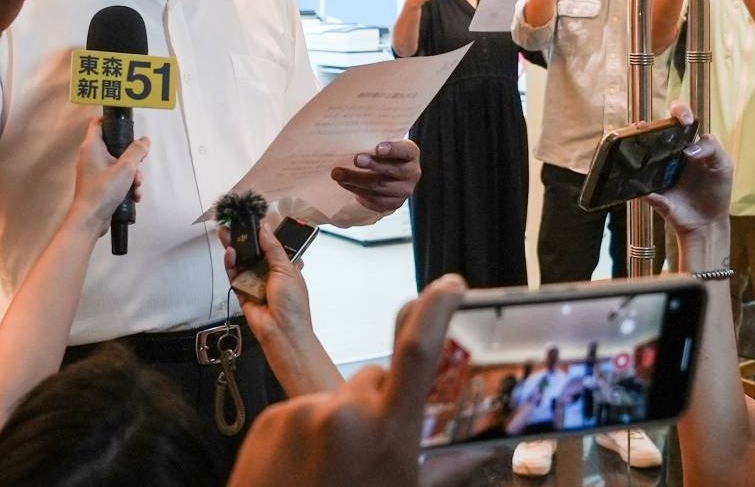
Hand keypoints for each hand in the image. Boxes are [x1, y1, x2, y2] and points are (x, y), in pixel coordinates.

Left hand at [68, 118, 148, 235]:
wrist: (91, 219)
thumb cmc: (102, 192)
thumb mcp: (126, 168)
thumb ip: (137, 151)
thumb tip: (144, 141)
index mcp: (92, 147)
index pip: (99, 123)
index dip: (112, 122)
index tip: (126, 126)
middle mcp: (91, 156)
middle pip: (115, 146)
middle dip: (132, 158)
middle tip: (137, 165)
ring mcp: (95, 171)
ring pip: (119, 164)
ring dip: (132, 175)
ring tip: (136, 185)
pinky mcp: (99, 184)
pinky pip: (117, 178)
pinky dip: (127, 185)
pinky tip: (134, 195)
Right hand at [220, 222, 312, 345]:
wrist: (282, 332)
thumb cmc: (293, 304)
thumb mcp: (286, 269)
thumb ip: (273, 248)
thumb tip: (264, 228)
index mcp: (285, 267)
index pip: (272, 245)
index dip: (262, 233)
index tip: (252, 220)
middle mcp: (269, 274)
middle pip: (253, 252)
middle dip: (244, 239)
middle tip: (233, 224)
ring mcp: (254, 282)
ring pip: (241, 261)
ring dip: (235, 248)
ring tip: (225, 234)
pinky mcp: (242, 292)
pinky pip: (234, 275)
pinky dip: (230, 264)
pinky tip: (230, 253)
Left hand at [229, 274, 481, 486]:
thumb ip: (443, 470)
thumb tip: (482, 454)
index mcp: (388, 434)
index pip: (418, 354)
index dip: (435, 312)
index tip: (449, 286)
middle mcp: (346, 416)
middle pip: (372, 380)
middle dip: (376, 404)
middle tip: (368, 450)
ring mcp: (303, 413)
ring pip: (334, 398)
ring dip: (338, 422)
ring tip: (330, 468)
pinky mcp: (272, 418)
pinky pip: (300, 410)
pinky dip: (306, 431)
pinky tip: (305, 467)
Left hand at [331, 140, 420, 212]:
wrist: (385, 176)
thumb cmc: (381, 155)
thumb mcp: (382, 144)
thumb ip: (372, 142)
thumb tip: (351, 139)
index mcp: (411, 153)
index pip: (406, 151)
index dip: (393, 149)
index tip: (378, 148)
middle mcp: (411, 173)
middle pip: (392, 170)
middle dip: (372, 164)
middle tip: (356, 159)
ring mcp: (403, 190)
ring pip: (378, 186)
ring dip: (355, 179)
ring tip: (338, 173)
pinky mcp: (392, 204)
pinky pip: (373, 198)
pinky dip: (355, 189)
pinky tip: (343, 183)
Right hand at [642, 102, 731, 241]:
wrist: (706, 223)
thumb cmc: (716, 192)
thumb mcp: (723, 166)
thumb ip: (712, 149)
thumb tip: (688, 148)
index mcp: (689, 146)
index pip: (682, 123)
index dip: (679, 113)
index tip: (679, 116)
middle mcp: (671, 154)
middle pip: (655, 134)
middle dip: (648, 126)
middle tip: (643, 126)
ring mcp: (658, 170)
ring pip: (641, 152)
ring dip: (633, 142)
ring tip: (631, 137)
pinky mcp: (649, 187)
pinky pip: (636, 179)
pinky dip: (631, 175)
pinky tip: (629, 170)